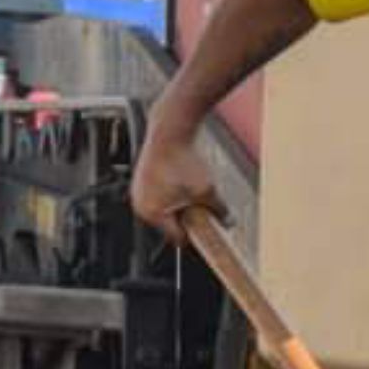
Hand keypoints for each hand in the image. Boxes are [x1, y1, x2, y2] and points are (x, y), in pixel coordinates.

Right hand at [130, 119, 220, 239]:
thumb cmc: (182, 160)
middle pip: (170, 224)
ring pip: (165, 210)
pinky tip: (180, 180)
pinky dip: (171, 194)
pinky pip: (158, 196)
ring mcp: (138, 193)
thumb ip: (219, 210)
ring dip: (179, 206)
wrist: (169, 131)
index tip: (206, 225)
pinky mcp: (140, 181)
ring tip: (189, 188)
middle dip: (186, 218)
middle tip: (199, 203)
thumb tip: (230, 222)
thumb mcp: (206, 190)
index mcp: (152, 213)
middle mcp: (140, 206)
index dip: (194, 232)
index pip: (177, 236)